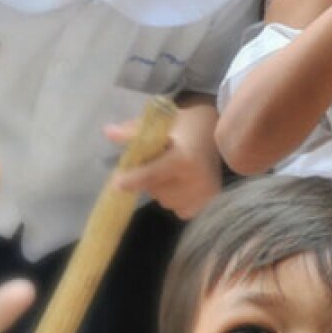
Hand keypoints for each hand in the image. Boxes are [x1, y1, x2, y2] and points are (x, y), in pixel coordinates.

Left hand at [109, 104, 221, 218]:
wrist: (223, 132)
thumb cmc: (188, 125)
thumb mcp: (162, 122)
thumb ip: (135, 130)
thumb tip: (107, 132)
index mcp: (183, 158)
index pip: (151, 175)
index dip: (132, 180)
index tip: (117, 184)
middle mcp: (196, 178)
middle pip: (155, 189)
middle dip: (149, 179)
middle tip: (157, 163)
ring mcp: (204, 193)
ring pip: (166, 201)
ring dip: (162, 190)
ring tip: (172, 172)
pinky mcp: (209, 201)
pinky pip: (180, 210)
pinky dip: (176, 200)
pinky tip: (182, 184)